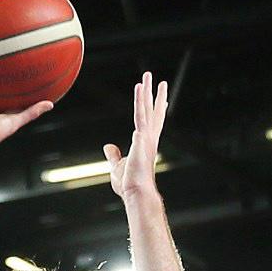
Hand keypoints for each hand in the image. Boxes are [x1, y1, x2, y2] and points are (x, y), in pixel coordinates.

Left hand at [104, 71, 167, 205]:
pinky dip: (140, 104)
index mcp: (146, 144)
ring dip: (146, 93)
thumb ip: (114, 155)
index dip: (158, 109)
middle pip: (152, 111)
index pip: (152, 122)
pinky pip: (139, 117)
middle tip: (156, 79)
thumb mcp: (117, 167)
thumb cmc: (129, 184)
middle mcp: (149, 138)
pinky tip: (139, 89)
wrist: (136, 193)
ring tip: (147, 77)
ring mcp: (147, 138)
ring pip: (145, 110)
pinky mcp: (141, 140)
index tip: (163, 98)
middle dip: (153, 94)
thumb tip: (108, 146)